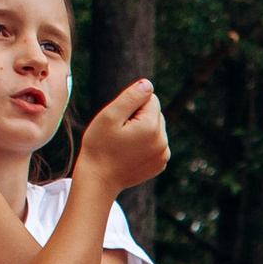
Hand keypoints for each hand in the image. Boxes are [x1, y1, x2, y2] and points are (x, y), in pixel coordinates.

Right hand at [76, 79, 169, 194]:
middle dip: (139, 116)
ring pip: (156, 128)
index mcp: (152, 127)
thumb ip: (131, 97)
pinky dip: (145, 144)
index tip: (119, 119)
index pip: (150, 98)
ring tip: (124, 142)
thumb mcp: (110, 116)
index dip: (131, 104)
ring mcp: (163, 155)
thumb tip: (148, 84)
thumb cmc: (99, 146)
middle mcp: (163, 142)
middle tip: (120, 131)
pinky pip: (156, 144)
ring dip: (142, 129)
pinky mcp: (160, 164)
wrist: (99, 180)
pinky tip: (129, 152)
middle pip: (155, 113)